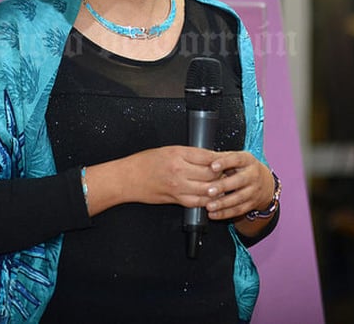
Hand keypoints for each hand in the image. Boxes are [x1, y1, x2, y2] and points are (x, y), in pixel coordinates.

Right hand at [85, 146, 220, 214]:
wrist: (127, 178)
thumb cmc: (144, 162)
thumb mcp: (167, 150)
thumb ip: (188, 154)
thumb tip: (208, 157)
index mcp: (177, 154)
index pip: (208, 156)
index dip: (221, 158)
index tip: (225, 159)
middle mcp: (179, 170)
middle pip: (211, 173)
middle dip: (222, 173)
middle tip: (226, 172)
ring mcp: (178, 187)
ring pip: (208, 189)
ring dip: (217, 188)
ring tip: (221, 184)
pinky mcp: (176, 199)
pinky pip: (198, 202)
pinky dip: (207, 200)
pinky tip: (211, 196)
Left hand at [203, 151, 273, 220]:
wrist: (265, 183)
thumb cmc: (243, 168)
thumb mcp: (235, 158)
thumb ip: (219, 157)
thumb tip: (201, 157)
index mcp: (247, 160)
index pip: (236, 159)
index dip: (224, 162)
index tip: (212, 166)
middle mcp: (253, 175)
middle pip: (239, 180)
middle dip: (223, 186)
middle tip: (209, 190)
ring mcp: (254, 191)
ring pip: (238, 198)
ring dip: (223, 203)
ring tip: (209, 206)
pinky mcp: (251, 204)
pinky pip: (238, 210)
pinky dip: (224, 213)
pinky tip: (213, 214)